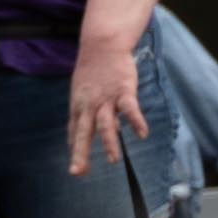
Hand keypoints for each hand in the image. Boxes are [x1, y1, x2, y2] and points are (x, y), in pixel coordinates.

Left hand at [64, 37, 141, 180]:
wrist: (101, 45)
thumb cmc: (92, 72)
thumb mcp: (81, 93)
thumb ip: (84, 114)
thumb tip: (87, 133)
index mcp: (79, 107)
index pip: (75, 133)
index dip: (75, 151)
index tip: (76, 171)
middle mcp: (89, 105)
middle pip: (84, 132)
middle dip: (81, 153)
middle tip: (78, 172)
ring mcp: (106, 98)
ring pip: (105, 123)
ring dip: (109, 142)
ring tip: (113, 160)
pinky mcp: (123, 90)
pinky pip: (129, 108)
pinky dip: (135, 121)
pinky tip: (142, 134)